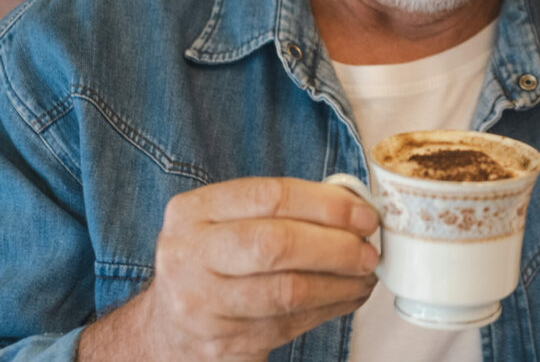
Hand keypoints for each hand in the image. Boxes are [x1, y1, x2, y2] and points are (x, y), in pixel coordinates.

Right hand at [80, 177, 379, 360]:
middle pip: (277, 245)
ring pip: (289, 292)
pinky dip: (330, 308)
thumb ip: (285, 207)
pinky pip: (291, 325)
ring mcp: (202, 306)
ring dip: (342, 284)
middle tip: (368, 251)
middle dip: (336, 247)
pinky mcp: (224, 345)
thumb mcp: (230, 220)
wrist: (169, 325)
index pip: (271, 196)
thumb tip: (355, 208)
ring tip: (365, 275)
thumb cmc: (216, 260)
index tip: (364, 215)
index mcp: (193, 212)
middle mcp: (189, 256)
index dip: (327, 205)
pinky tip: (347, 296)